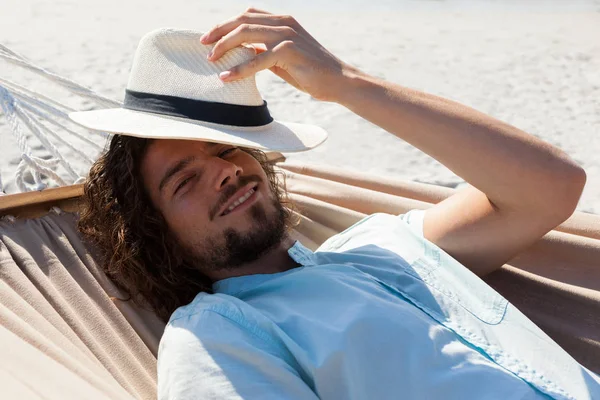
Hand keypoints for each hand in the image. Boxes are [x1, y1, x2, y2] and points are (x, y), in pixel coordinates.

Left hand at [200, 7, 359, 101]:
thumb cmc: (311, 72)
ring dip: (224, 46)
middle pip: (242, 20)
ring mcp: (287, 35)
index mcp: (283, 21)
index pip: (247, 15)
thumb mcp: (283, 58)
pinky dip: (239, 68)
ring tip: (211, 59)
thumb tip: (243, 53)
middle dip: (219, 31)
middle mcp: (284, 23)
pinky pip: (257, 59)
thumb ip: (264, 51)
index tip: (209, 37)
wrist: (339, 82)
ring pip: (246, 34)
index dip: (225, 24)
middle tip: (202, 45)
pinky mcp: (290, 51)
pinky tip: (226, 76)